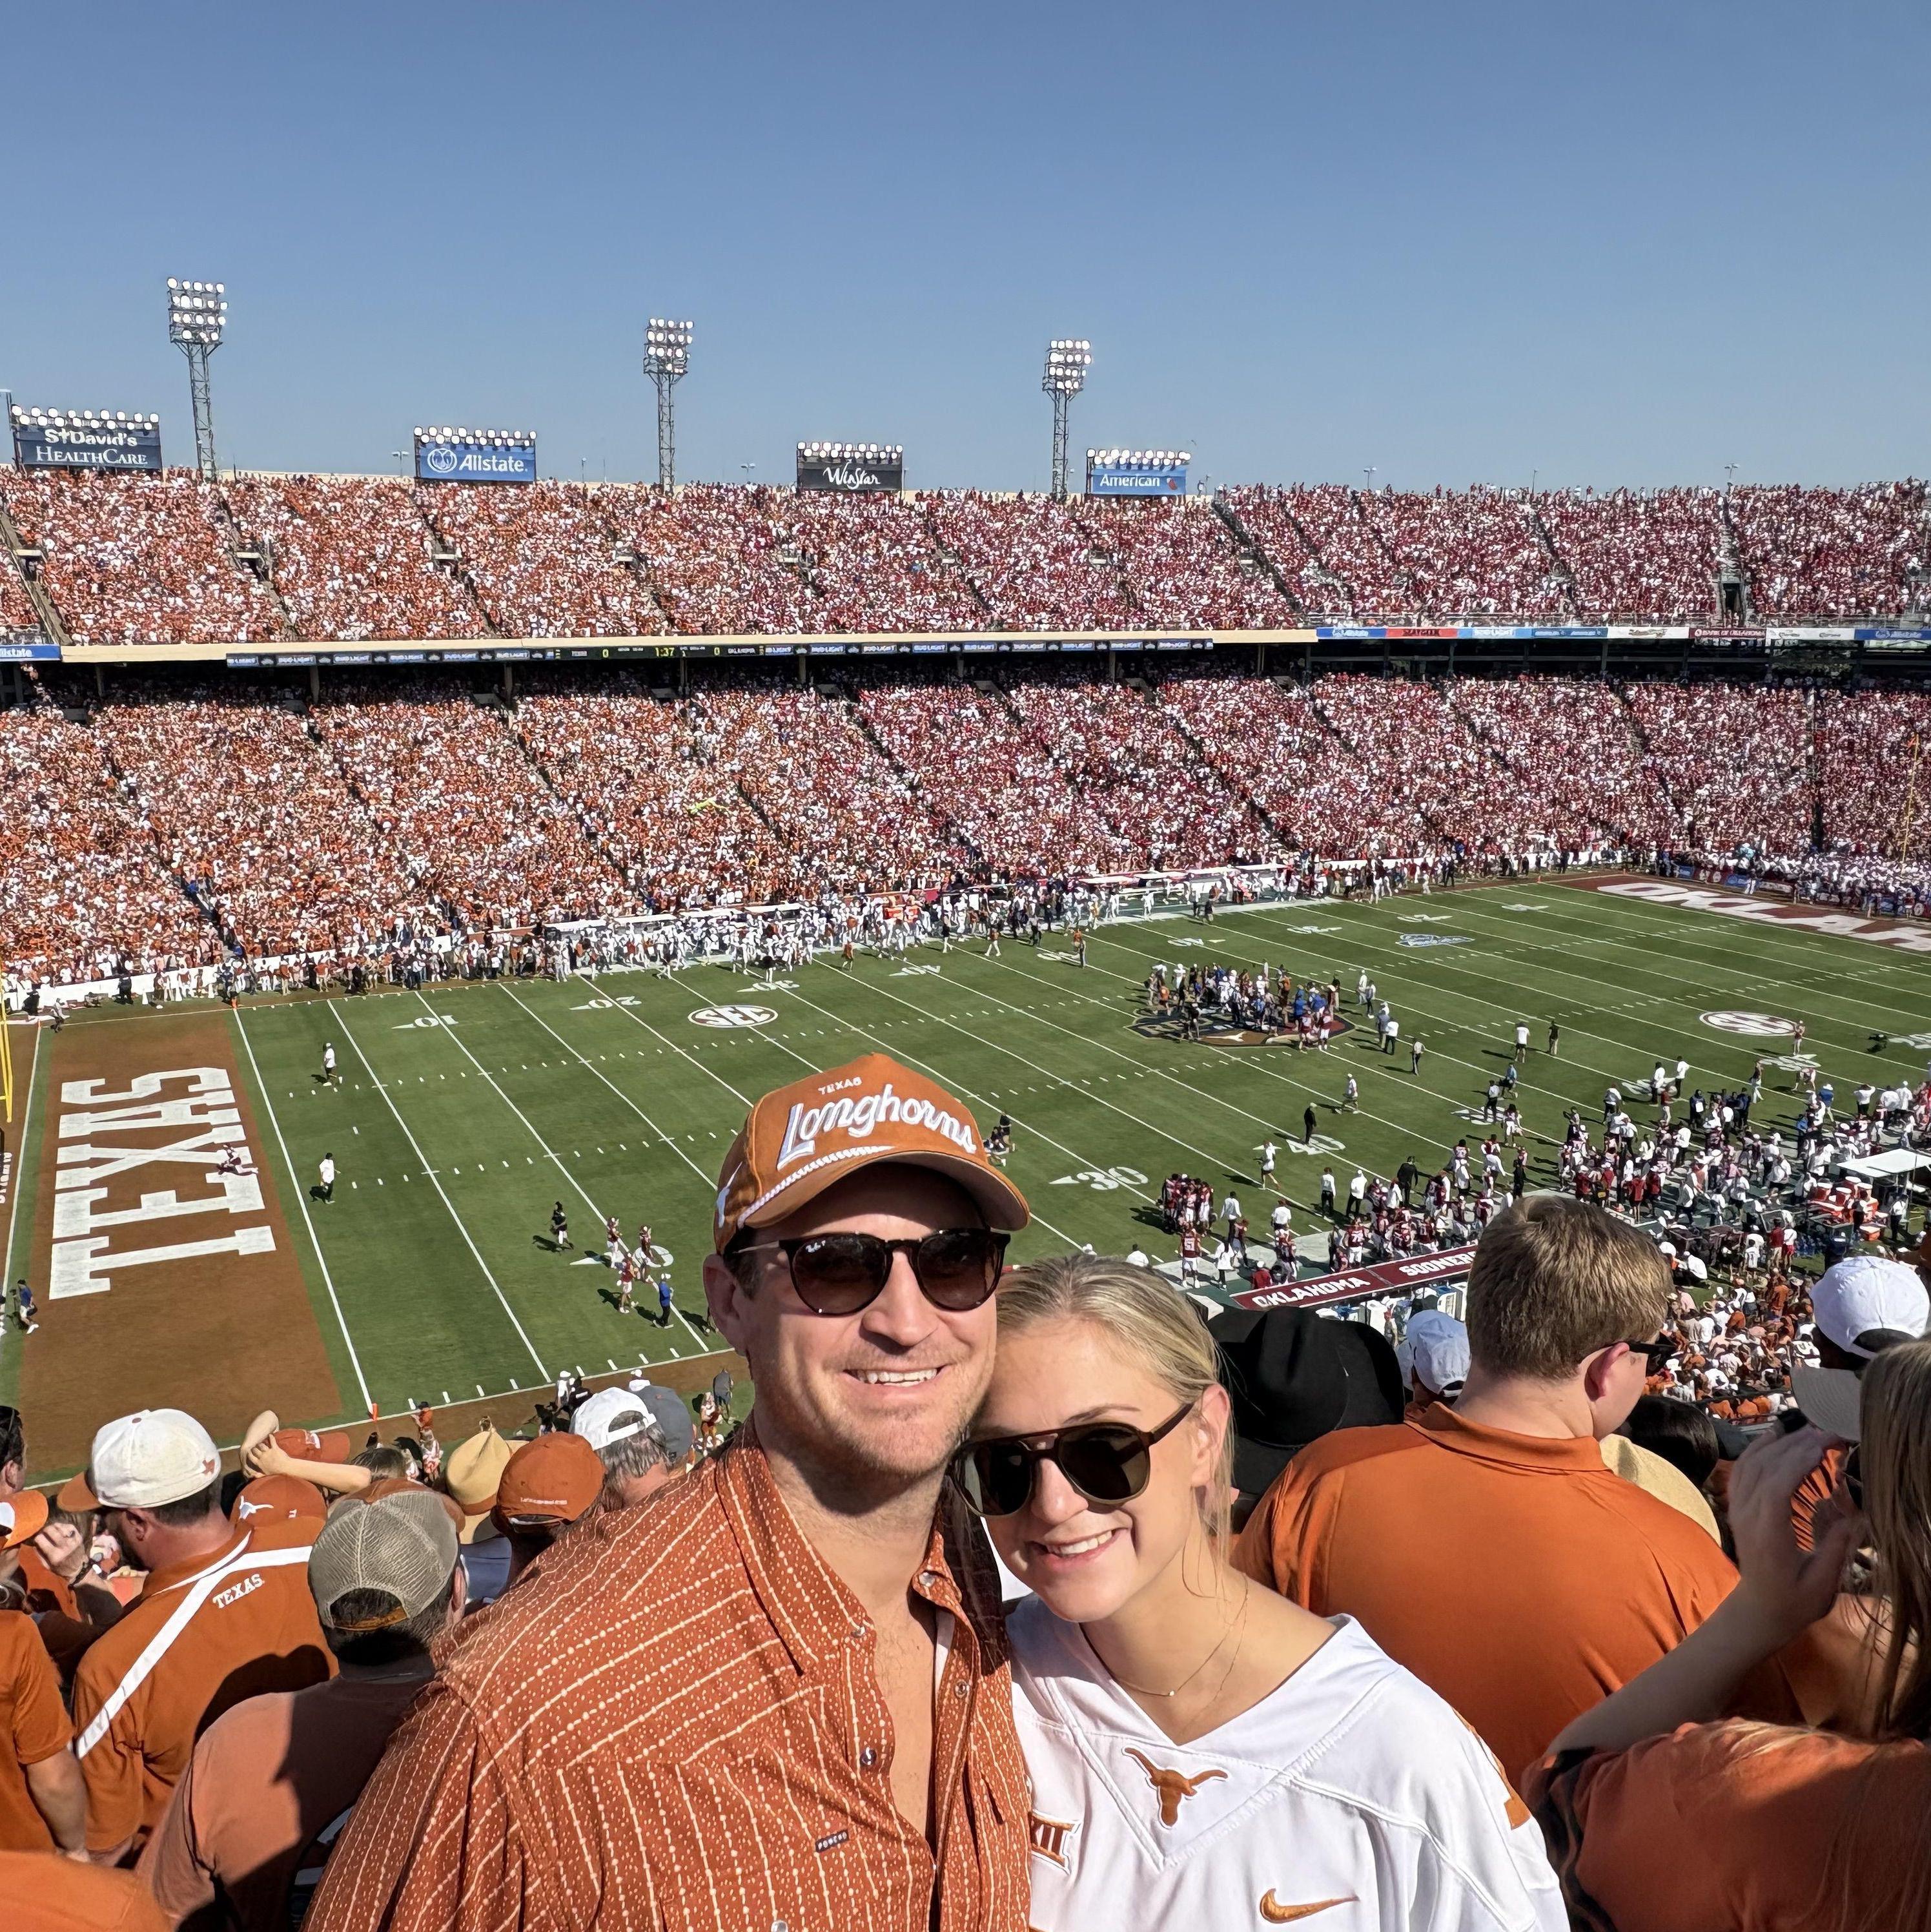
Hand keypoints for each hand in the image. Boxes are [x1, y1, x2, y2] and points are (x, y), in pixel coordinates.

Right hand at [31, 1519, 88, 1585]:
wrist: (79, 1568)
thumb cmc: (60, 1568)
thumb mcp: (47, 1566)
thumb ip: (39, 1555)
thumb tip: (34, 1544)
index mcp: (54, 1554)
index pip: (40, 1539)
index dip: (37, 1538)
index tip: (37, 1539)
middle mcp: (64, 1546)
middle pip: (50, 1530)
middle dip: (44, 1530)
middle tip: (43, 1532)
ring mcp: (72, 1540)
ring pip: (59, 1526)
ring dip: (53, 1527)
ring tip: (51, 1530)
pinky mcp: (78, 1536)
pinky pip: (69, 1526)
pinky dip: (63, 1526)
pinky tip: (60, 1529)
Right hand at [243, 1435, 295, 1479]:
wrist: (285, 1468)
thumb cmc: (276, 1472)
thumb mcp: (265, 1475)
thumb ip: (258, 1475)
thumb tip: (253, 1476)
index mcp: (259, 1463)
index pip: (251, 1457)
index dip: (249, 1453)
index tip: (248, 1451)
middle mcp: (263, 1457)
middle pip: (255, 1450)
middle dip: (254, 1447)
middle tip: (254, 1445)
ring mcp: (269, 1452)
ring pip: (262, 1445)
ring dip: (261, 1442)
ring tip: (261, 1440)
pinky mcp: (275, 1448)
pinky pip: (272, 1441)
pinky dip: (271, 1437)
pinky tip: (270, 1434)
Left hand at [1725, 1426, 1861, 1646]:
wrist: (1760, 1609)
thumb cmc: (1794, 1601)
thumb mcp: (1822, 1583)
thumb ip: (1835, 1547)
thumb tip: (1856, 1513)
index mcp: (1767, 1536)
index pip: (1775, 1489)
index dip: (1796, 1463)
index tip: (1823, 1447)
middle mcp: (1746, 1516)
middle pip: (1764, 1469)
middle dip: (1795, 1446)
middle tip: (1828, 1434)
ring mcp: (1737, 1508)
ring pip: (1751, 1464)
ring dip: (1779, 1443)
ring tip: (1811, 1432)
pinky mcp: (1737, 1505)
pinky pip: (1743, 1469)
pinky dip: (1759, 1449)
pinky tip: (1777, 1437)